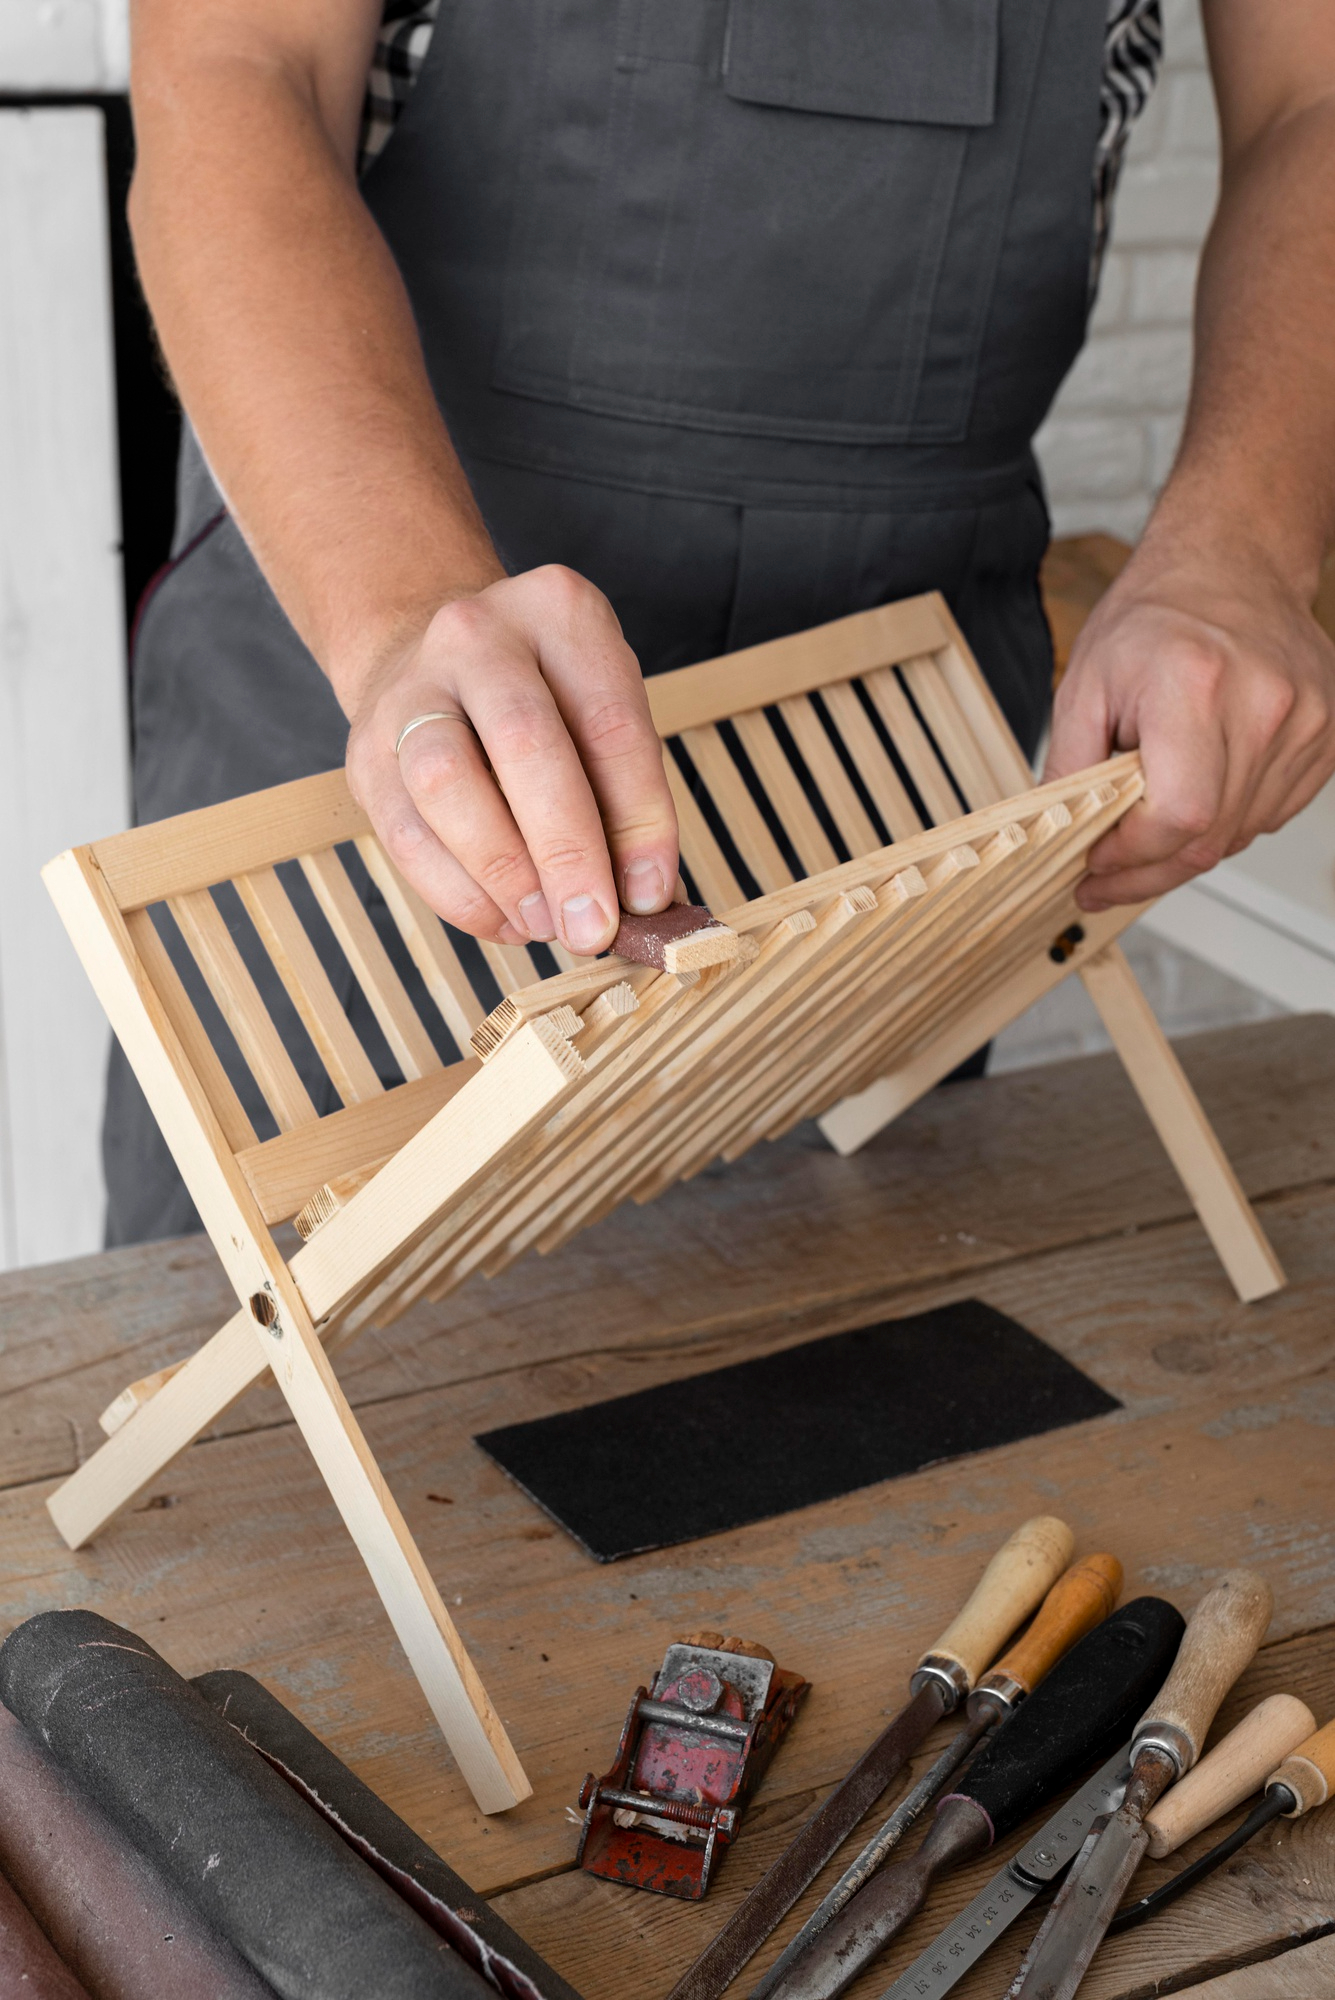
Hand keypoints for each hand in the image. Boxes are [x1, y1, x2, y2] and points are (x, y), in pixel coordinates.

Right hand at [345, 566, 678, 952]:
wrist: (425, 658)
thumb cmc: (539, 697)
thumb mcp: (598, 710)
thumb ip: (624, 794)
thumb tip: (643, 897)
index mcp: (560, 614)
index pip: (611, 721)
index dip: (638, 819)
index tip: (650, 894)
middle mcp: (478, 637)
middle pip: (525, 744)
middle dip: (567, 850)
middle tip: (593, 926)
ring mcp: (411, 690)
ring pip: (448, 785)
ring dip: (504, 873)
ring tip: (544, 924)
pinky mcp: (366, 753)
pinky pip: (405, 834)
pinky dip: (459, 893)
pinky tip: (502, 920)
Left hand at [1044, 530, 1334, 911]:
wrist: (1230, 565)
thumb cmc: (1157, 618)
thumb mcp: (1083, 684)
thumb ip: (1069, 769)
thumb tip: (1059, 838)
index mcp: (1195, 684)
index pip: (1178, 815)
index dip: (1132, 858)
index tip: (1095, 864)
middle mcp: (1264, 703)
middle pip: (1209, 837)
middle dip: (1148, 870)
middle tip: (1106, 875)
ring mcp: (1307, 721)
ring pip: (1240, 834)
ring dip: (1186, 848)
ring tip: (1149, 821)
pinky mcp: (1329, 735)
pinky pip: (1270, 814)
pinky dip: (1226, 821)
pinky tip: (1198, 790)